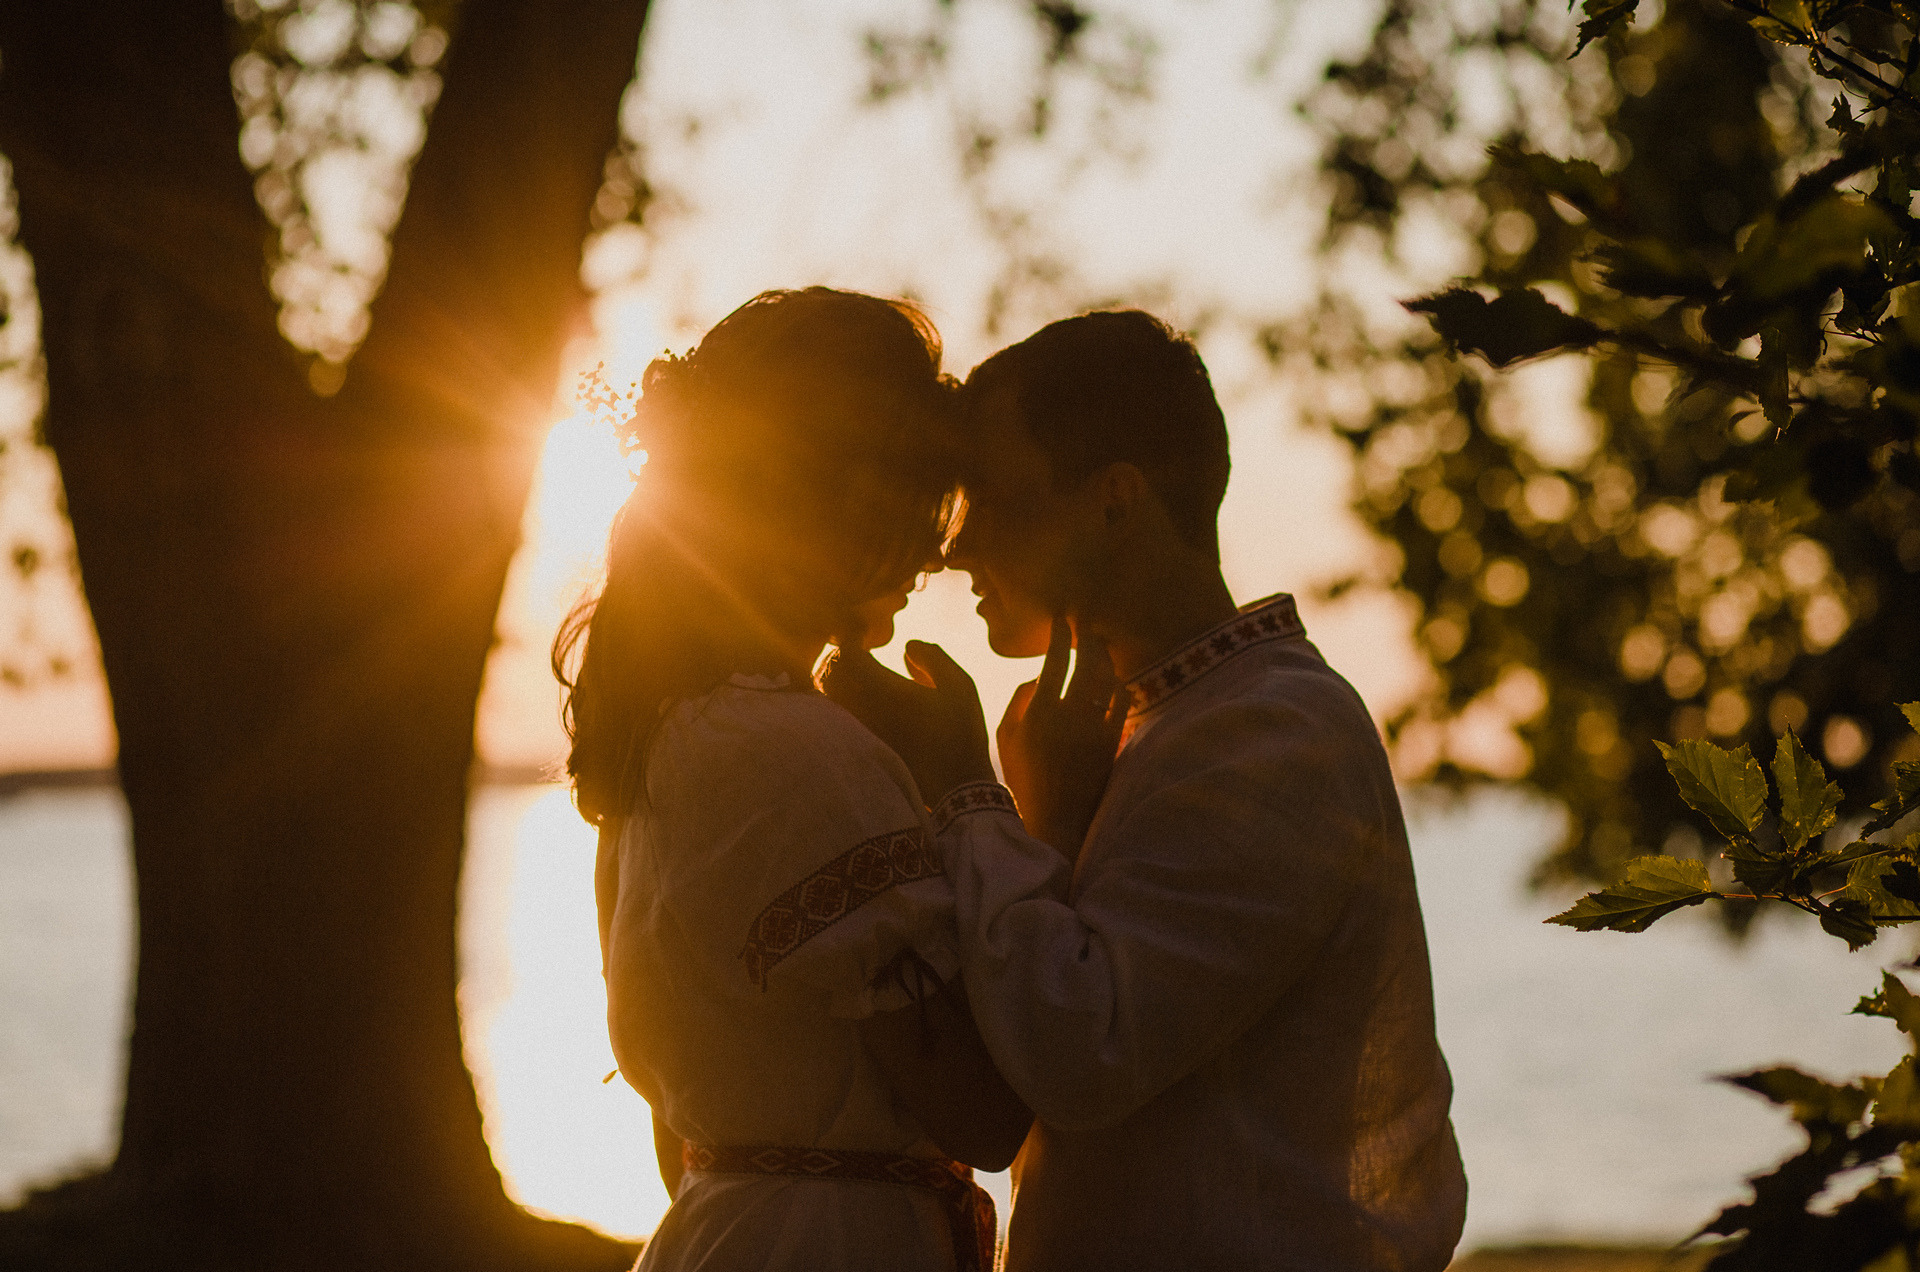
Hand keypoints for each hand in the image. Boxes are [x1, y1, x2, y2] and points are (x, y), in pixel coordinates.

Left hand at [821, 643, 994, 804]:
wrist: (955, 787)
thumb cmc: (960, 733)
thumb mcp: (959, 686)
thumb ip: (933, 658)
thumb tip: (907, 645)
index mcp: (885, 689)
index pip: (846, 653)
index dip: (851, 637)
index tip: (864, 635)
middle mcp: (862, 709)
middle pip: (829, 673)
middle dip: (839, 657)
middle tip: (858, 653)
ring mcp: (857, 731)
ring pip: (827, 696)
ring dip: (837, 680)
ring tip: (857, 676)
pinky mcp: (859, 748)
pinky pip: (836, 718)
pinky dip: (840, 702)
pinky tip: (861, 701)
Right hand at [998, 619, 1125, 859]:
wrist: (1055, 818)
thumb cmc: (1024, 777)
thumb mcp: (1007, 737)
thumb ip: (1018, 700)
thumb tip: (1039, 675)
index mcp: (1039, 712)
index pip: (1055, 660)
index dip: (1061, 633)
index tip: (1063, 617)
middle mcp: (1070, 715)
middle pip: (1087, 662)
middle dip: (1088, 637)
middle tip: (1087, 624)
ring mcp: (1095, 728)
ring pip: (1108, 678)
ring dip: (1105, 658)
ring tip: (1101, 647)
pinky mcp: (1112, 741)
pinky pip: (1123, 702)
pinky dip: (1120, 685)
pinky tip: (1116, 679)